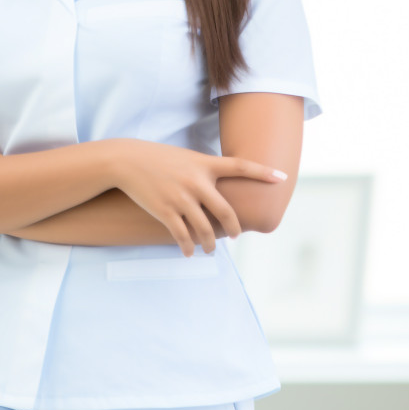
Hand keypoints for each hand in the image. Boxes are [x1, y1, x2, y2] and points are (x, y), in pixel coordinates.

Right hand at [111, 139, 285, 257]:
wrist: (126, 160)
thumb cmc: (157, 158)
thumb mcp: (185, 157)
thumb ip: (204, 170)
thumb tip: (219, 187)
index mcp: (204, 164)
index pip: (240, 166)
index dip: (263, 173)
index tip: (282, 178)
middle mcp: (196, 182)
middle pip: (226, 212)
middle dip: (234, 228)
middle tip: (237, 236)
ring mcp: (181, 198)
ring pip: (205, 230)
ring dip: (211, 244)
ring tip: (211, 249)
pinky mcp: (165, 211)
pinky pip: (183, 236)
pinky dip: (188, 247)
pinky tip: (189, 252)